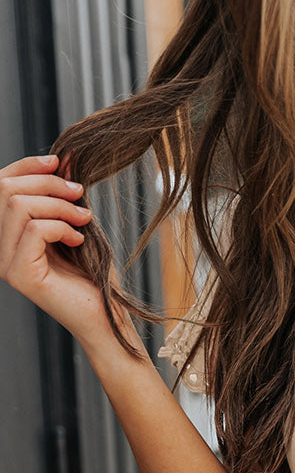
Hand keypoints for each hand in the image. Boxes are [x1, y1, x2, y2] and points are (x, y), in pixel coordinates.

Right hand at [0, 153, 116, 340]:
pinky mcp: (20, 274)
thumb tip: (63, 157)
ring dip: (58, 205)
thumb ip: (63, 193)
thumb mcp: (75, 223)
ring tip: (84, 218)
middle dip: (47, 183)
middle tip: (80, 193)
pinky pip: (34, 230)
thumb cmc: (92, 274)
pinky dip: (60, 227)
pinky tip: (78, 238)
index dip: (26, 166)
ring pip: (19, 207)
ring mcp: (6, 263)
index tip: (59, 163)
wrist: (106, 316)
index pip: (0, 185)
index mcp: (6, 233)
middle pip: (6, 191)